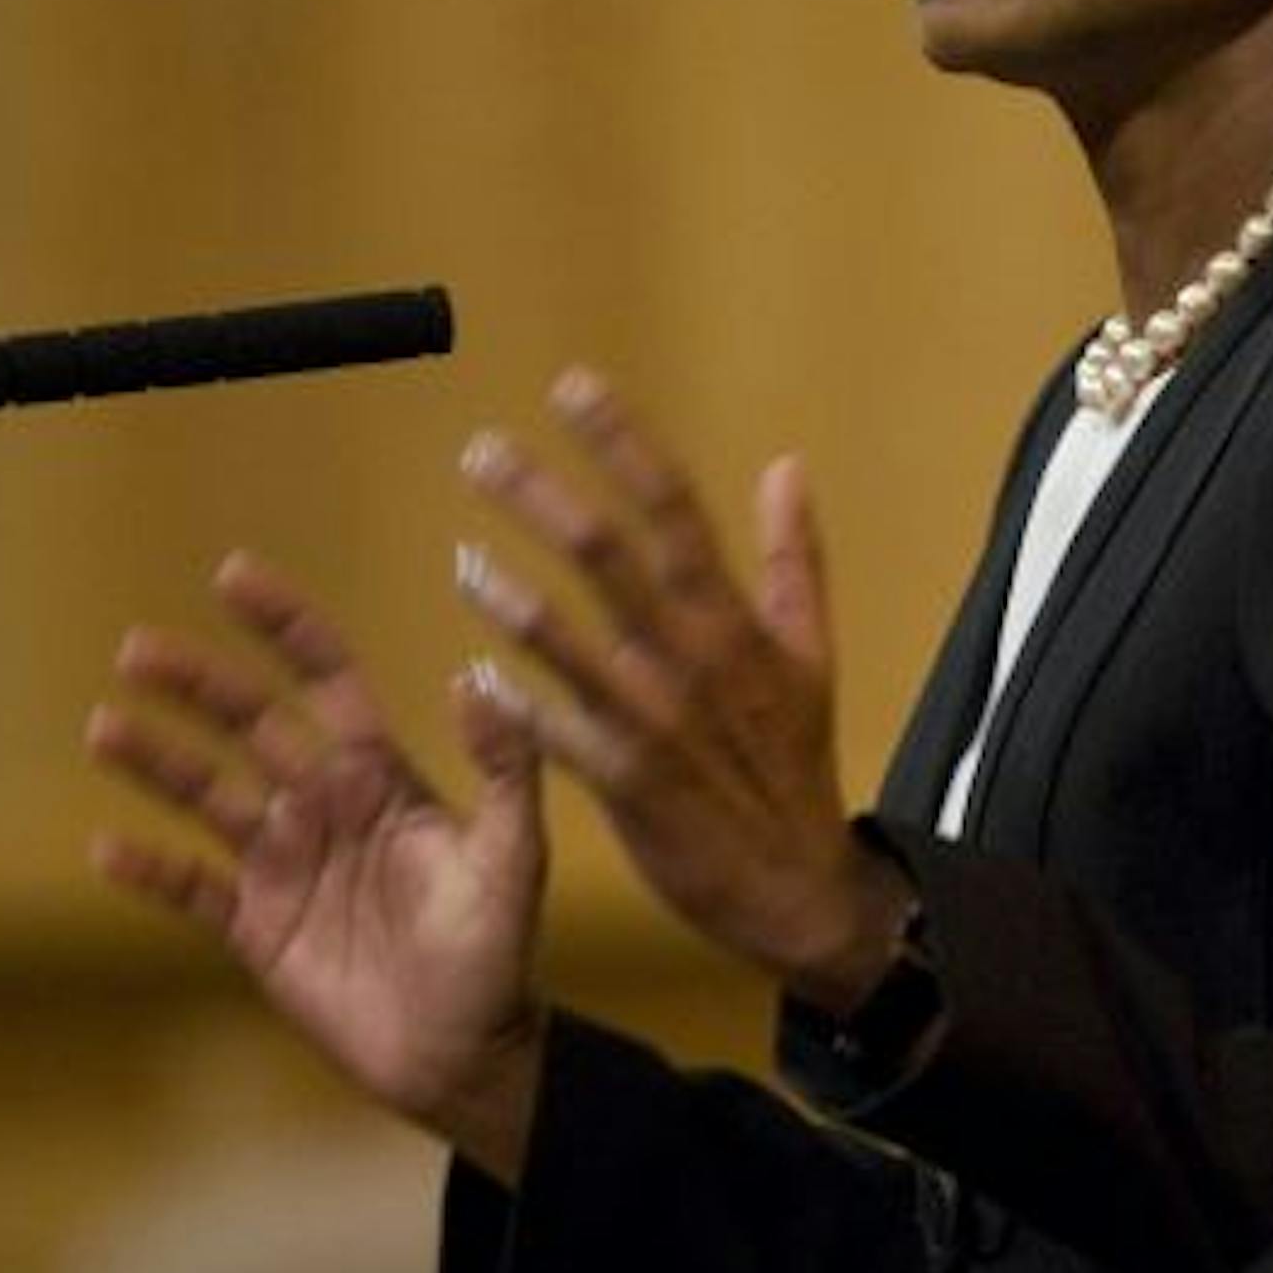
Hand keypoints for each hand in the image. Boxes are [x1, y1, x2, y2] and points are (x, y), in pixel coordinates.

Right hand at [87, 551, 548, 1184]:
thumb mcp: (514, 856)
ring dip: (158, 761)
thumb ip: (506, 771)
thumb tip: (478, 679)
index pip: (325, 678)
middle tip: (138, 648)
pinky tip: (105, 845)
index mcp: (384, 775)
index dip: (283, 625)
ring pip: (208, 796)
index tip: (232, 574)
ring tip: (105, 725)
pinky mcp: (257, 928)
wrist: (467, 1055)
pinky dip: (150, 869)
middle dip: (199, 683)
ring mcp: (286, 864)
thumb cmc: (499, 950)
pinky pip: (191, 889)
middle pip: (250, 725)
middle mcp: (326, 805)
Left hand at [454, 368, 909, 1008]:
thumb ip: (795, 557)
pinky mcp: (623, 782)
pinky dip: (510, 702)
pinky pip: (552, 732)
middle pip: (608, 556)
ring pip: (567, 641)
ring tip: (461, 555)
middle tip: (481, 450)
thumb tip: (787, 464)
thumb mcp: (811, 654)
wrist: (795, 885)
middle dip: (540, 497)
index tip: (573, 388)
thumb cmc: (794, 764)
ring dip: (507, 595)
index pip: (674, 507)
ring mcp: (653, 720)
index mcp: (735, 620)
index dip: (622, 444)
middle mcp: (691, 657)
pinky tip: (469, 674)